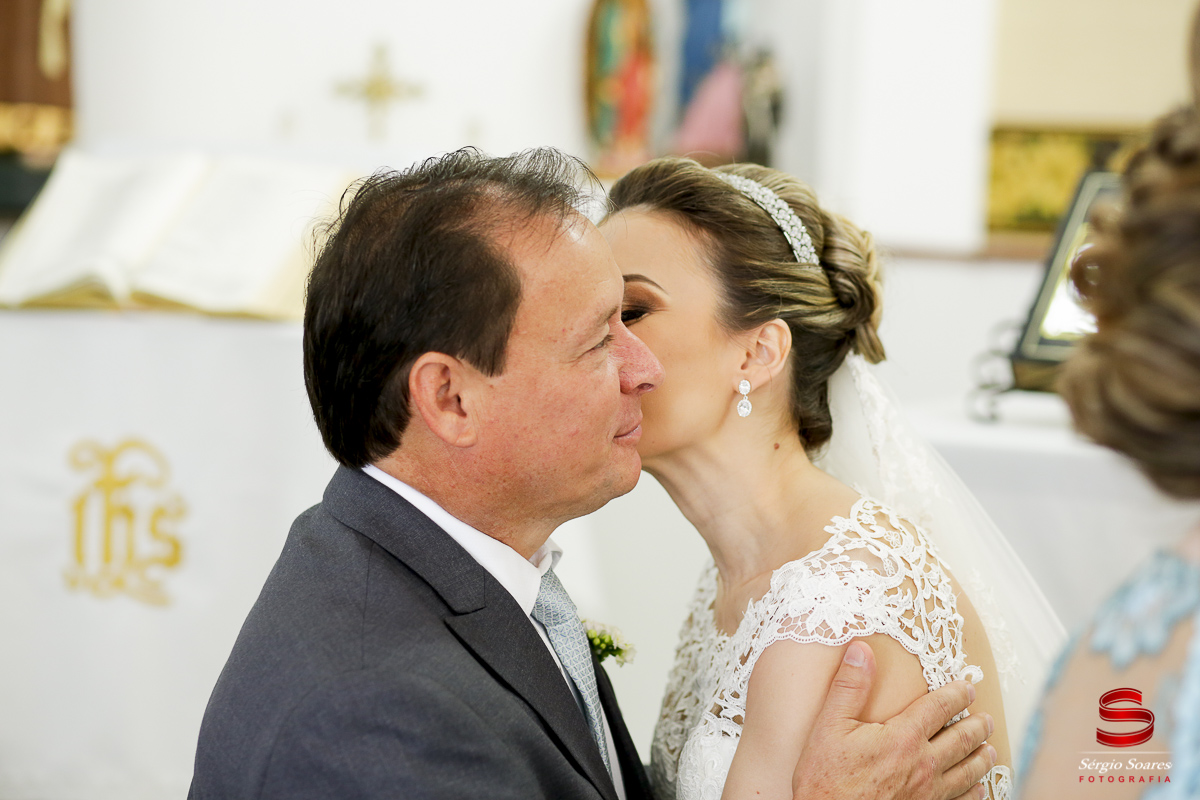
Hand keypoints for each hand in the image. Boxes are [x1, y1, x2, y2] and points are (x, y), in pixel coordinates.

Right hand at [792, 642, 996, 799]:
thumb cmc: (825, 778)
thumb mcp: (829, 726)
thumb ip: (849, 686)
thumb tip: (861, 650)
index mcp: (903, 738)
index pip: (940, 707)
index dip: (957, 694)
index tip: (968, 686)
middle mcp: (923, 765)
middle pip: (962, 739)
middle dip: (978, 725)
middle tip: (986, 718)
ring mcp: (928, 793)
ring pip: (968, 772)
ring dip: (982, 757)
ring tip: (990, 749)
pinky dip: (974, 792)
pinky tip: (978, 788)